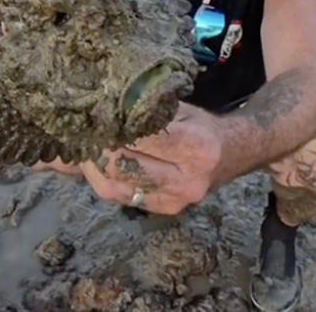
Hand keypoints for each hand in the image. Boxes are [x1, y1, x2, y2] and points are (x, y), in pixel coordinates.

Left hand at [80, 104, 222, 215]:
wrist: (231, 154)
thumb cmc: (201, 126)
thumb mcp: (179, 108)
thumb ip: (145, 107)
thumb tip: (102, 105)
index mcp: (196, 148)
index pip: (141, 138)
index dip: (113, 128)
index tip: (96, 117)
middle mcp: (188, 181)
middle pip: (123, 167)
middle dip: (98, 147)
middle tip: (85, 131)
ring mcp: (175, 201)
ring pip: (115, 186)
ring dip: (95, 166)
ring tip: (88, 146)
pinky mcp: (163, 210)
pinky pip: (120, 196)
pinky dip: (104, 178)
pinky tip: (100, 163)